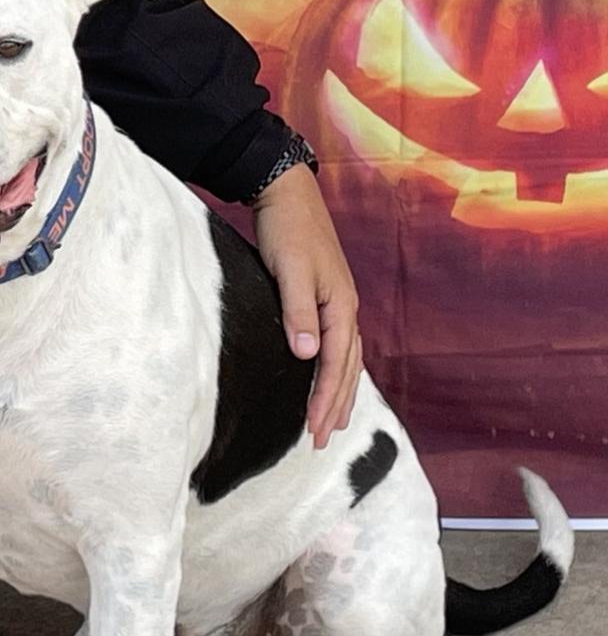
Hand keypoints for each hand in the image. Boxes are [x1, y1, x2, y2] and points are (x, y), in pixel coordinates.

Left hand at [252, 163, 360, 448]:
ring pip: (347, 360)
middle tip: (322, 441)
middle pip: (348, 369)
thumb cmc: (287, 230)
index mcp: (340, 305)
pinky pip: (339, 345)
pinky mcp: (326, 298)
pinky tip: (329, 378)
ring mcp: (339, 303)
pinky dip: (337, 370)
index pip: (336, 364)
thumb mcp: (290, 270)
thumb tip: (307, 355)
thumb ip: (297, 312)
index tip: (315, 431)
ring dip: (341, 393)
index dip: (326, 399)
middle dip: (337, 407)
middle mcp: (346, 308)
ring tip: (334, 423)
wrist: (287, 193)